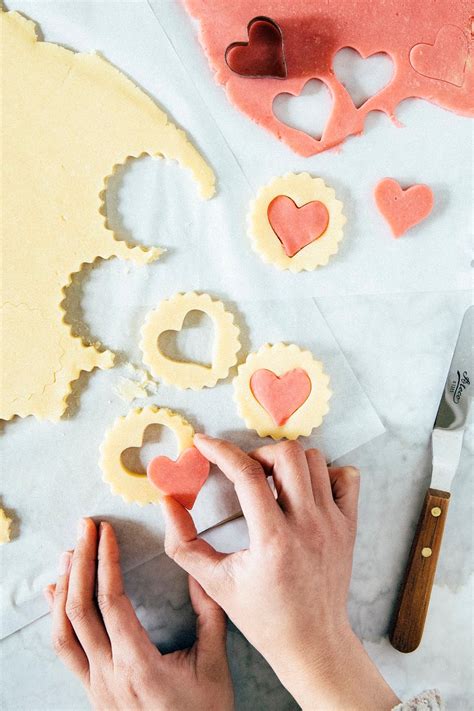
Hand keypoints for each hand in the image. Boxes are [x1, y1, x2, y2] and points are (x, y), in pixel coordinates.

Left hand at [44, 519, 233, 710]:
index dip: (106, 562)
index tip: (106, 532)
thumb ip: (209, 615)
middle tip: (85, 527)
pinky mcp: (92, 691)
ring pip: (63, 632)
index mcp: (139, 665)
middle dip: (81, 561)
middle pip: (80, 610)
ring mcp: (95, 686)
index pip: (111, 602)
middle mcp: (109, 676)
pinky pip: (65, 651)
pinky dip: (56, 618)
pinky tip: (55, 593)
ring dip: (64, 587)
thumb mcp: (215, 664)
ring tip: (69, 553)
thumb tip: (198, 570)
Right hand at [163, 435, 399, 710]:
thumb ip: (183, 542)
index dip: (220, 451)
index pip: (246, 475)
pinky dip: (325, 473)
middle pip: (287, 455)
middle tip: (244, 471)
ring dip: (288, 461)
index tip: (203, 443)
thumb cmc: (261, 616)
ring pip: (315, 460)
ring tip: (272, 480)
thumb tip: (167, 501)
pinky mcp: (349, 526)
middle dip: (258, 453)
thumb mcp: (214, 582)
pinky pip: (346, 477)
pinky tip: (305, 489)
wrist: (312, 643)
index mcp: (272, 540)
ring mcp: (333, 523)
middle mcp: (308, 525)